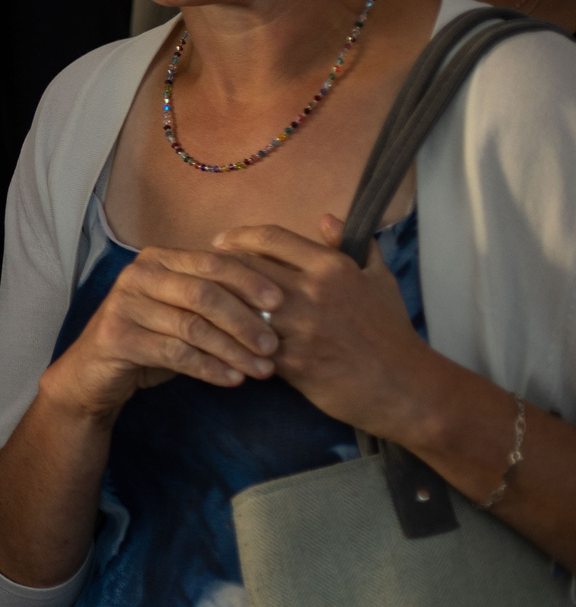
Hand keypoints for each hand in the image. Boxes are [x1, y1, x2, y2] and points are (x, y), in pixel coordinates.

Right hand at [37, 240, 285, 421]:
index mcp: (158, 258)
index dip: (249, 280)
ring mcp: (123, 304)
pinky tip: (233, 380)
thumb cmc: (152, 338)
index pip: (212, 262)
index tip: (281, 303)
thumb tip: (276, 308)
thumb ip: (215, 300)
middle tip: (274, 345)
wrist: (96, 372)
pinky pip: (175, 353)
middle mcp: (138, 275)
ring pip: (192, 326)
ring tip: (262, 369)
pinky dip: (209, 367)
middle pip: (203, 292)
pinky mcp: (116, 336)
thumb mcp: (183, 311)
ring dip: (232, 350)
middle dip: (244, 320)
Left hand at [211, 215, 437, 437]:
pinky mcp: (292, 361)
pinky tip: (216, 336)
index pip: (270, 237)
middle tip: (201, 270)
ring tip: (203, 300)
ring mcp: (301, 327)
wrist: (405, 388)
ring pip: (239, 302)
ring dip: (218, 301)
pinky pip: (248, 343)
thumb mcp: (380, 281)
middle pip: (245, 265)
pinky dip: (230, 338)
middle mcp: (314, 291)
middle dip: (218, 266)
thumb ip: (353, 246)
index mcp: (332, 267)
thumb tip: (327, 218)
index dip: (238, 236)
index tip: (220, 242)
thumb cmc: (391, 333)